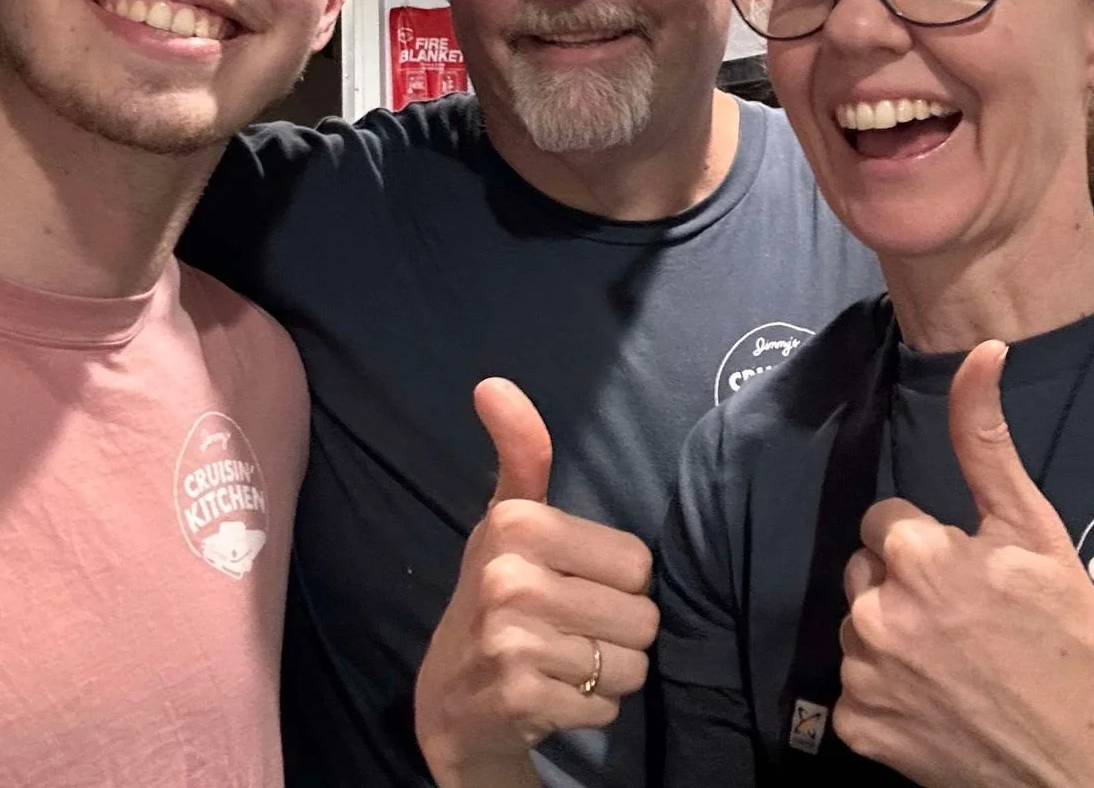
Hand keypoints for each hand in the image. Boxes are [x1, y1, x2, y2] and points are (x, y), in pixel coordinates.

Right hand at [414, 379, 659, 787]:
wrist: (450, 706)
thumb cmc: (496, 599)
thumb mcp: (507, 522)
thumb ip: (520, 454)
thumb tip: (492, 383)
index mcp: (515, 524)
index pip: (639, 562)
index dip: (618, 584)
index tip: (571, 587)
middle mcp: (509, 578)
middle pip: (642, 617)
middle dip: (617, 634)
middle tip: (568, 633)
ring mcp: (511, 642)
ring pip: (630, 665)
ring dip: (607, 675)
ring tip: (561, 665)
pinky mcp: (519, 699)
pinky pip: (606, 706)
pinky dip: (590, 710)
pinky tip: (552, 697)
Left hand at [835, 343, 1093, 787]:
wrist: (1086, 761)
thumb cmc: (1070, 639)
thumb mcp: (1034, 529)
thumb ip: (986, 439)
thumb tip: (981, 350)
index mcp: (913, 551)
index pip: (887, 522)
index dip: (930, 543)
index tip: (970, 574)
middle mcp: (875, 609)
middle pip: (866, 572)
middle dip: (905, 585)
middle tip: (966, 619)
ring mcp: (863, 675)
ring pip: (859, 629)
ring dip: (894, 637)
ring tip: (956, 662)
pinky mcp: (858, 729)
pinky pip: (854, 692)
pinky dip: (886, 696)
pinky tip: (935, 702)